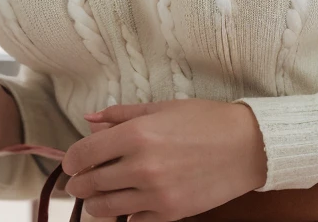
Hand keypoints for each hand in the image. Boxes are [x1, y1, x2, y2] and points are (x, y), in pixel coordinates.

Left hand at [61, 99, 266, 221]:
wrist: (245, 146)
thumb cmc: (205, 120)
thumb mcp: (162, 107)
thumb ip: (122, 114)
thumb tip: (91, 119)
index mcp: (137, 134)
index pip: (84, 153)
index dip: (71, 159)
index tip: (71, 162)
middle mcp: (141, 166)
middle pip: (90, 183)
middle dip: (79, 183)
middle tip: (78, 181)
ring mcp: (155, 194)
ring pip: (105, 207)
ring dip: (95, 202)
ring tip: (98, 194)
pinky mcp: (169, 214)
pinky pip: (132, 221)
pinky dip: (125, 214)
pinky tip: (129, 203)